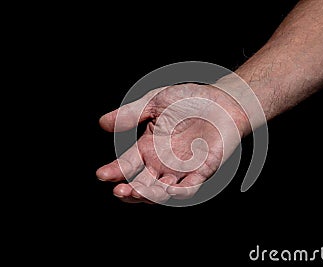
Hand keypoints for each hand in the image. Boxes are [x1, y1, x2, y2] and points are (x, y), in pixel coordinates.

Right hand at [97, 83, 249, 203]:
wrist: (221, 99)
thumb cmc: (188, 100)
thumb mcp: (155, 102)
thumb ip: (132, 113)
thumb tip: (102, 123)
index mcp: (148, 148)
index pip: (127, 165)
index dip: (114, 171)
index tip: (102, 175)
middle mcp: (162, 163)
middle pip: (142, 184)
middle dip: (130, 191)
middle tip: (120, 191)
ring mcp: (182, 169)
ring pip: (162, 191)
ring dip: (151, 195)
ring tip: (139, 193)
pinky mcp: (203, 171)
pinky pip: (190, 188)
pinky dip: (180, 192)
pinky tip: (169, 190)